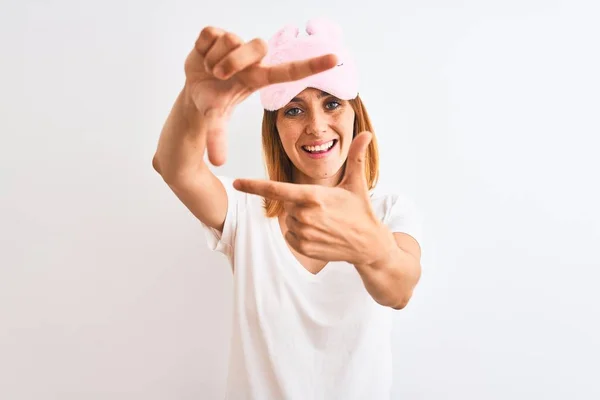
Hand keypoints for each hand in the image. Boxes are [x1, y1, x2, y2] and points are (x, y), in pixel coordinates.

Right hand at [184, 26, 337, 165]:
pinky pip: (211, 34)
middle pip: (258, 45)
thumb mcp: (216, 119)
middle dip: (234, 62)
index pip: (291, 71)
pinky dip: (201, 48)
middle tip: (219, 75)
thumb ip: (218, 138)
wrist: (191, 89)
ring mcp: (236, 43)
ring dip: (214, 59)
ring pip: (231, 40)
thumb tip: (217, 163)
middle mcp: (252, 58)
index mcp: (259, 78)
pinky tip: (202, 57)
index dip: (313, 66)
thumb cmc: (212, 103)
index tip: (335, 59)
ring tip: (210, 70)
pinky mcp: (217, 33)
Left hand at [233, 131, 392, 264]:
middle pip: (287, 204)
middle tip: (324, 209)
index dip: (253, 186)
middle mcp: (305, 215)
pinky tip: (320, 234)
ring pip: (289, 220)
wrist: (368, 244)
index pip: (276, 190)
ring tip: (325, 222)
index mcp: (313, 196)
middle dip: (300, 203)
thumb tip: (366, 133)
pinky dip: (301, 234)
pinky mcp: (303, 248)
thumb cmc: (360, 210)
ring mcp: (304, 233)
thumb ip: (356, 156)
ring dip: (301, 219)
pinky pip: (290, 236)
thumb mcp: (357, 183)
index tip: (236, 183)